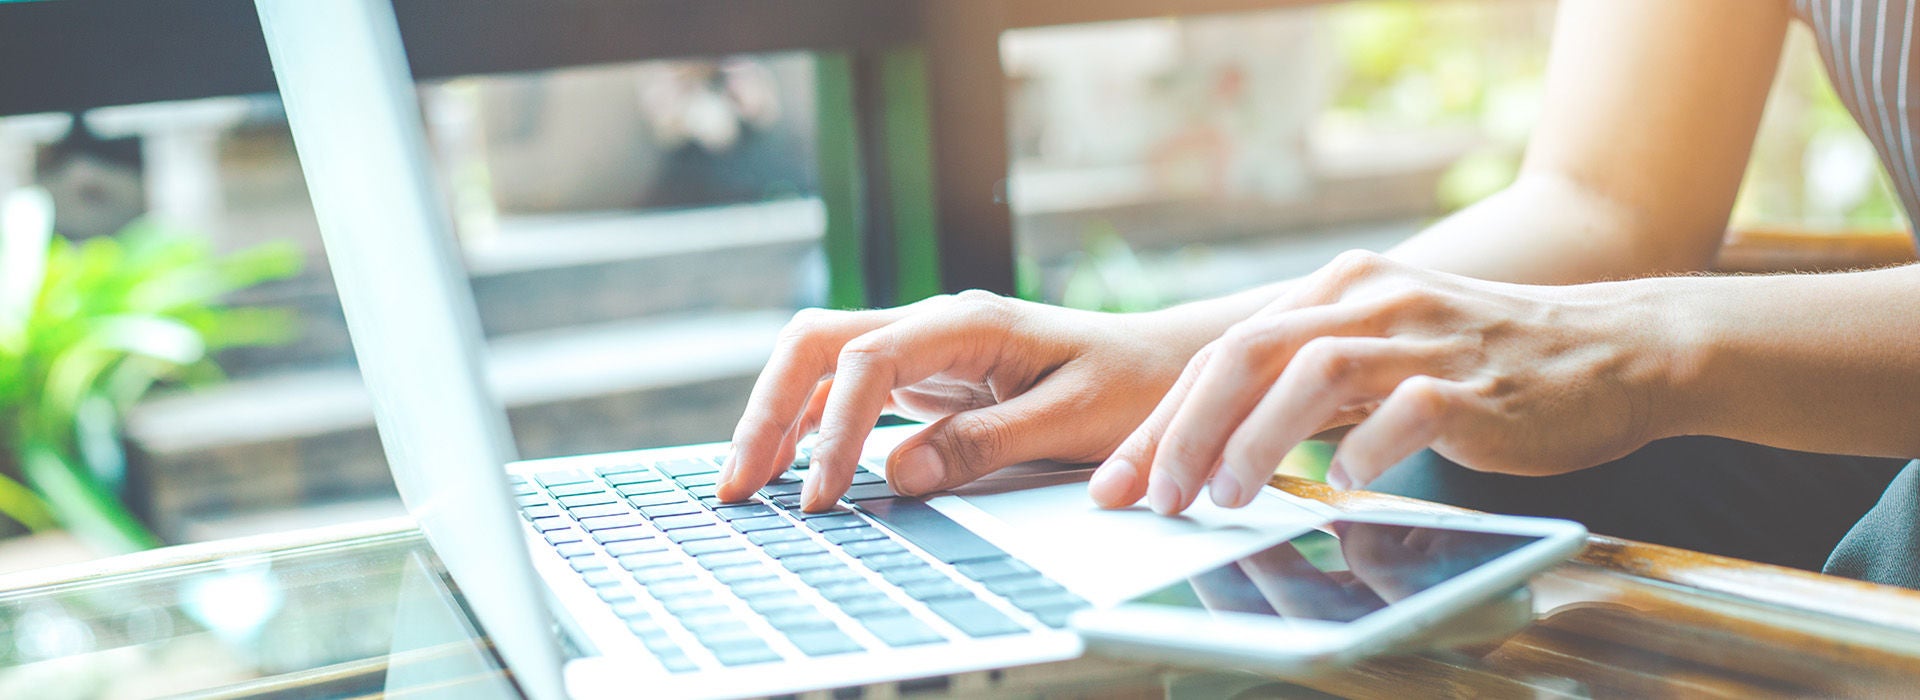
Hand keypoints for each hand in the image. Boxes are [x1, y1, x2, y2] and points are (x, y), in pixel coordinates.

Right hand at [717, 291, 1199, 510]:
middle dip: (767, 409)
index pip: (868, 359)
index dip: (835, 427)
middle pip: (818, 343)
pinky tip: (791, 468)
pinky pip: (848, 389)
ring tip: (745, 485)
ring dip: (778, 418)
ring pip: (822, 364)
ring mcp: (926, 347)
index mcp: (968, 323)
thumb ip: (985, 444)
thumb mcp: (1071, 422)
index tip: (824, 494)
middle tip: (738, 483)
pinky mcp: (928, 376)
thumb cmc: (1133, 388)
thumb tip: (899, 472)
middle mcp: (935, 324)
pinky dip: (811, 426)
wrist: (1169, 367)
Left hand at [1087, 250, 1678, 514]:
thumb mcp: (1382, 348)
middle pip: (1246, 354)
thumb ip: (1309, 375)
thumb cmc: (1486, 362)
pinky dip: (1361, 451)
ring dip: (1254, 439)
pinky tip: (1339, 487)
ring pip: (1311, 372)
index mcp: (1337, 288)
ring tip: (1225, 497)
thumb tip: (1219, 432)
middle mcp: (1371, 299)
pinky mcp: (1474, 383)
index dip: (1163, 419)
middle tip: (1154, 497)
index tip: (1122, 480)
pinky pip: (1404, 412)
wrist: (1617, 349)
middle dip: (1184, 431)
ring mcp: (1423, 337)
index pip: (1223, 351)